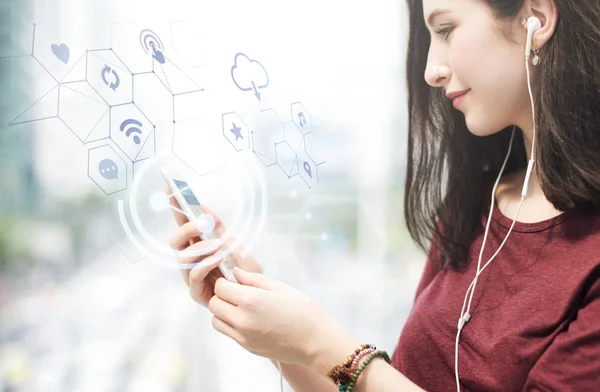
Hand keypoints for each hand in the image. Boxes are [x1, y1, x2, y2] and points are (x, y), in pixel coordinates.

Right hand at [166, 188, 262, 306]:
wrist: (259, 295)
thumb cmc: (246, 271)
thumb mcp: (236, 244)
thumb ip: (220, 228)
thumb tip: (205, 208)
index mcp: (199, 246)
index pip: (182, 224)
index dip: (175, 207)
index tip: (170, 189)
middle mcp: (191, 260)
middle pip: (175, 240)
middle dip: (186, 228)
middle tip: (202, 223)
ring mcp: (192, 275)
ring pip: (181, 256)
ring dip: (199, 247)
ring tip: (218, 245)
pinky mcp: (197, 291)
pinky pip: (193, 275)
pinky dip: (205, 263)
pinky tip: (218, 258)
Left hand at [208, 268, 358, 370]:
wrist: (317, 341)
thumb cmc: (304, 311)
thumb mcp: (280, 287)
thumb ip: (254, 279)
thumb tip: (236, 273)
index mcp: (251, 300)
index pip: (220, 287)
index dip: (225, 281)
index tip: (233, 280)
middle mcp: (242, 319)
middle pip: (214, 304)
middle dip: (221, 295)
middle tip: (235, 292)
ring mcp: (243, 336)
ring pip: (216, 320)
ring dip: (222, 311)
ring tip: (240, 306)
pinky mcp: (247, 347)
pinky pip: (228, 333)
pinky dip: (230, 324)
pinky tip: (247, 318)